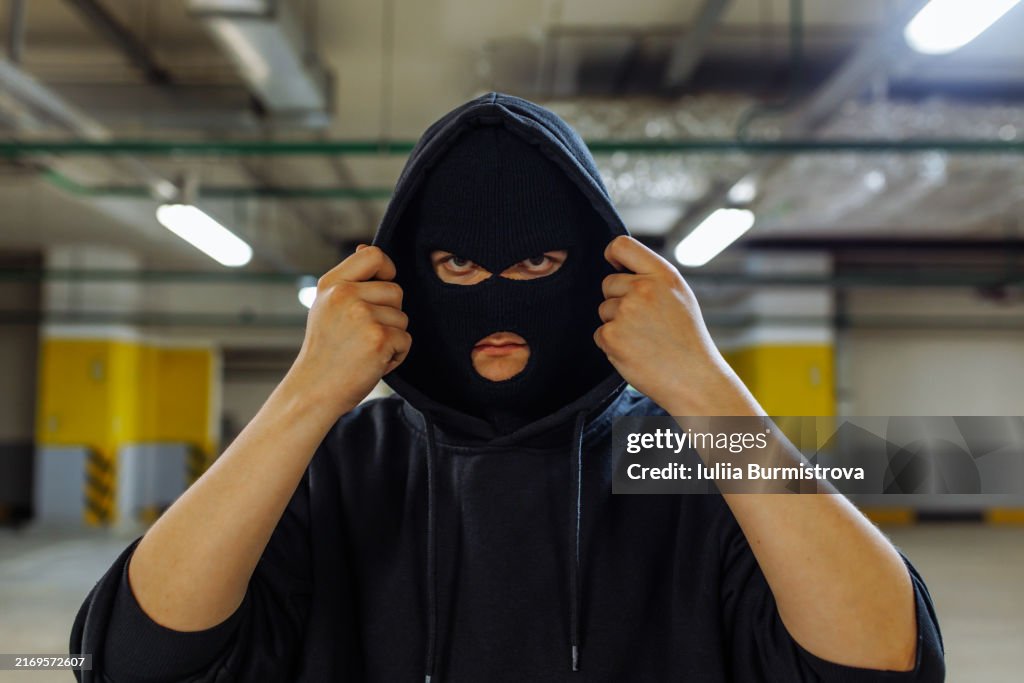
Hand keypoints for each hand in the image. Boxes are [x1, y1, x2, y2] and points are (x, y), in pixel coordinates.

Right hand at [287, 245, 410, 417]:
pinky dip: (396, 355)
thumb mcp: (327, 307)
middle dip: (389, 314)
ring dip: (392, 338)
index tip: (381, 290)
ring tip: (364, 350)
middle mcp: (344, 295)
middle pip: (396, 291)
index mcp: (331, 284)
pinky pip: (406, 340)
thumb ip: (350, 280)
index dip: (387, 270)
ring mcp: (362, 316)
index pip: (374, 255)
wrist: (313, 391)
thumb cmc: (325, 351)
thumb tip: (367, 247)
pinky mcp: (378, 338)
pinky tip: (372, 363)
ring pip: (402, 318)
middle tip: (363, 336)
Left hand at [595, 236, 749, 414]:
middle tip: (645, 323)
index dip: (612, 255)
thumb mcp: (678, 297)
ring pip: (604, 310)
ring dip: (616, 325)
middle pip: (608, 283)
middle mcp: (643, 288)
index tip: (615, 267)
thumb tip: (618, 266)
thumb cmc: (686, 340)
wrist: (694, 379)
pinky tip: (636, 352)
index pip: (621, 245)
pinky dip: (612, 345)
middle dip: (618, 301)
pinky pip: (600, 334)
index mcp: (662, 275)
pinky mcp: (612, 336)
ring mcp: (626, 311)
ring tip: (645, 339)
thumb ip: (651, 278)